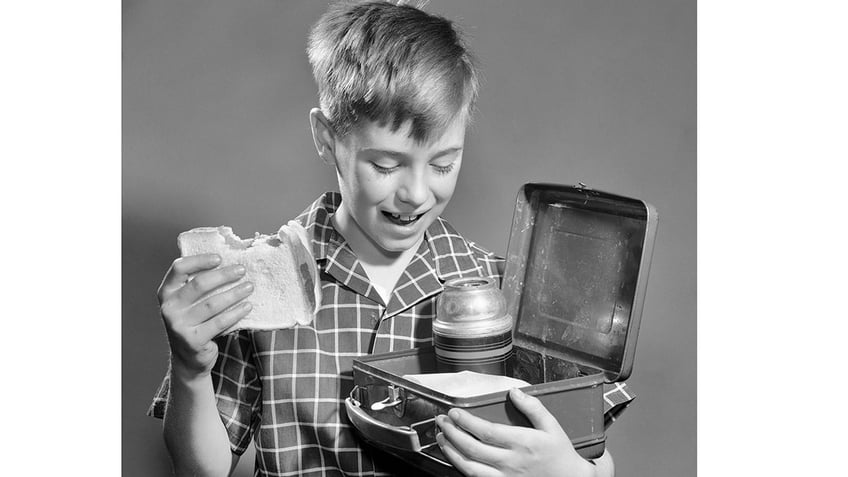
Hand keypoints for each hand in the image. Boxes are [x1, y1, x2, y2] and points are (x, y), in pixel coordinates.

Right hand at [157, 254, 253, 378]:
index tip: (220, 258)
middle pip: (199, 284)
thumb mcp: (188, 303)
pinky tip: (247, 306)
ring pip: (212, 304)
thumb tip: (228, 262)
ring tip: (249, 287)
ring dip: (234, 293)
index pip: (179, 268)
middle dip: (223, 275)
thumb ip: (196, 284)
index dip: (200, 260)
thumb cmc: (193, 322)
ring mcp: (179, 325)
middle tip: (242, 270)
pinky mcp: (193, 340)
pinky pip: (219, 322)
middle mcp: (169, 308)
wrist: (188, 358)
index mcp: (166, 293)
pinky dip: (236, 313)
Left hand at [435, 388, 597, 476]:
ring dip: (451, 452)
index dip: (466, 421)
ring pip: (470, 467)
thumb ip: (533, 407)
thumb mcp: (552, 427)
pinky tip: (455, 457)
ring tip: (442, 438)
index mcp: (523, 443)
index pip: (487, 431)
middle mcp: (511, 462)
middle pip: (473, 448)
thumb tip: (515, 392)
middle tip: (443, 421)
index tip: (454, 412)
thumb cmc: (560, 455)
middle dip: (452, 433)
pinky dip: (461, 467)